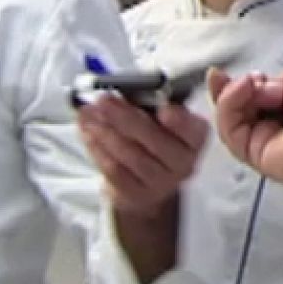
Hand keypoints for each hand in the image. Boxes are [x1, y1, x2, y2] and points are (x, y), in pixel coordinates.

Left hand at [77, 91, 208, 215]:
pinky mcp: (138, 194)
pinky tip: (88, 134)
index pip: (192, 129)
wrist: (145, 179)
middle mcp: (183, 162)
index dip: (180, 121)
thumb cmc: (151, 137)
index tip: (165, 110)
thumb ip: (148, 102)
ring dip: (106, 132)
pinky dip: (98, 149)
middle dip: (125, 117)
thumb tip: (123, 90)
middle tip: (104, 101)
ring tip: (90, 115)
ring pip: (131, 155)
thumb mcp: (157, 116)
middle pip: (155, 140)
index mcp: (194, 137)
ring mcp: (162, 182)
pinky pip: (115, 171)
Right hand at [212, 57, 282, 190]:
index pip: (257, 95)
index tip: (223, 71)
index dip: (240, 84)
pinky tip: (245, 89)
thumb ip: (273, 83)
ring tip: (247, 83)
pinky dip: (230, 107)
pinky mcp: (258, 157)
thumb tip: (253, 88)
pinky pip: (232, 132)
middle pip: (239, 109)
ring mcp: (267, 142)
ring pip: (231, 120)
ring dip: (230, 96)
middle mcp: (279, 124)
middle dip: (226, 90)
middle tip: (219, 76)